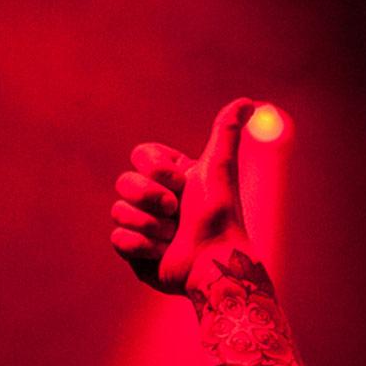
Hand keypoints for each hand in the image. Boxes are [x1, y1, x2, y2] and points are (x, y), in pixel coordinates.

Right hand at [110, 97, 262, 294]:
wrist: (214, 264)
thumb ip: (226, 132)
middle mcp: (154, 199)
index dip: (155, 170)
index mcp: (170, 177)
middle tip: (175, 212)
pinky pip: (117, 239)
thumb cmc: (219, 216)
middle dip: (150, 198)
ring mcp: (142, 225)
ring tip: (173, 237)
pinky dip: (141, 247)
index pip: (140, 156)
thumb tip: (247, 102)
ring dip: (150, 225)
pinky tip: (162, 253)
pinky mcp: (135, 252)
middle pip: (124, 182)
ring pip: (119, 212)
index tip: (180, 182)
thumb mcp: (220, 168)